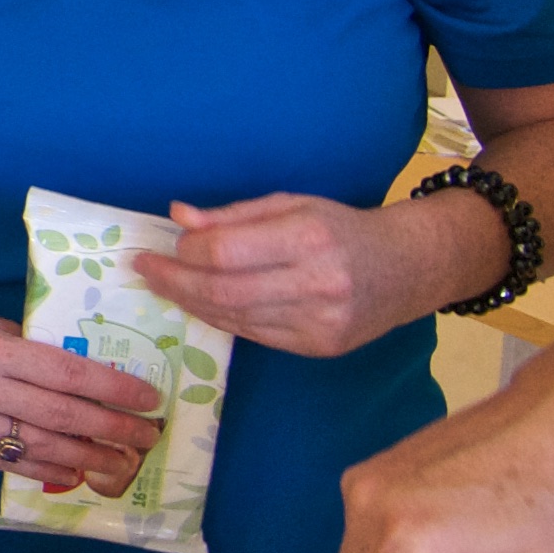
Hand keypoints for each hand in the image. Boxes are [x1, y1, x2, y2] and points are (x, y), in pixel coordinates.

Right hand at [0, 301, 161, 494]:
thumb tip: (92, 380)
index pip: (68, 373)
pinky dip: (46, 469)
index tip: (149, 399)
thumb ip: (33, 351)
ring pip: (39, 446)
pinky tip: (73, 471)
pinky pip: (7, 464)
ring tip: (121, 462)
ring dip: (88, 456)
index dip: (114, 390)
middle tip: (147, 437)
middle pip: (62, 415)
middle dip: (113, 429)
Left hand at [136, 192, 485, 357]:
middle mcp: (317, 284)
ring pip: (232, 317)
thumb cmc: (342, 228)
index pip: (225, 251)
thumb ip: (233, 215)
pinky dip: (219, 317)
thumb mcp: (293, 204)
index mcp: (309, 238)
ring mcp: (319, 323)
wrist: (409, 268)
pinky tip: (199, 303)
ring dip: (189, 302)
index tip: (163, 245)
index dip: (185, 251)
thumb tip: (178, 216)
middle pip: (221, 290)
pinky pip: (252, 334)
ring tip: (164, 284)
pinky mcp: (318, 348)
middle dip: (173, 281)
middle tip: (144, 268)